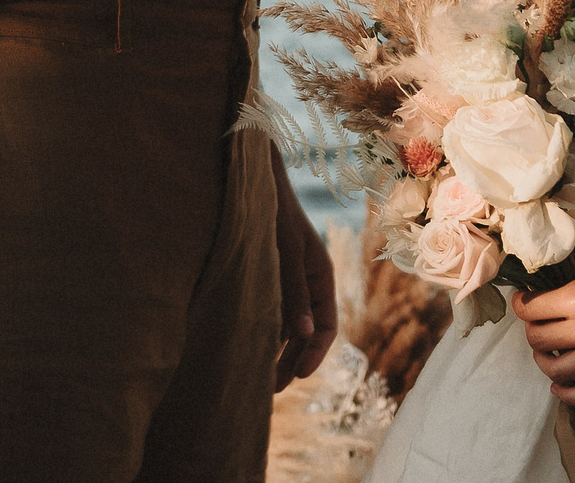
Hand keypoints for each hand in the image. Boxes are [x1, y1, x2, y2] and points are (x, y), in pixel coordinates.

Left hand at [271, 153, 337, 388]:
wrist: (254, 183)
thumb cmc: (273, 213)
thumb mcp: (286, 252)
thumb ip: (292, 291)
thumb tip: (302, 335)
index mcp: (321, 278)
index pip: (327, 327)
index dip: (315, 354)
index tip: (299, 375)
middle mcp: (308, 285)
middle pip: (307, 334)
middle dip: (292, 362)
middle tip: (270, 390)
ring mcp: (289, 284)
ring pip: (288, 329)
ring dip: (276, 354)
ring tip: (257, 380)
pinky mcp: (269, 281)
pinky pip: (272, 315)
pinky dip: (263, 335)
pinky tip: (247, 350)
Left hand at [514, 239, 574, 408]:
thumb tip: (548, 296)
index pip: (531, 310)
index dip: (522, 304)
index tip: (524, 299)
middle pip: (538, 340)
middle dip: (531, 329)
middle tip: (536, 320)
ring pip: (556, 370)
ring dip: (544, 360)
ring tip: (546, 348)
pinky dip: (568, 394)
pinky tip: (559, 384)